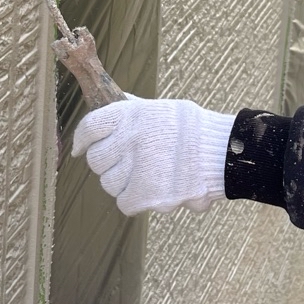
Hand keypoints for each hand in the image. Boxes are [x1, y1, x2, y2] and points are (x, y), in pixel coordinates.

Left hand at [71, 97, 234, 215]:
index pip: (90, 126)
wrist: (224, 154)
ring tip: (147, 176)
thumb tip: (114, 101)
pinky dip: (135, 200)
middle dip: (107, 164)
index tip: (80, 148)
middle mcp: (129, 139)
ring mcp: (136, 167)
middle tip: (126, 164)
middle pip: (96, 159)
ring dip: (123, 183)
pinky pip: (124, 202)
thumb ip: (134, 110)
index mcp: (131, 115)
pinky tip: (151, 191)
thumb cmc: (195, 130)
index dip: (81, 139)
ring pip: (109, 183)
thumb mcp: (161, 109)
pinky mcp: (146, 194)